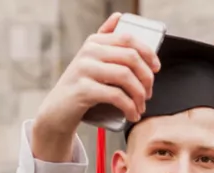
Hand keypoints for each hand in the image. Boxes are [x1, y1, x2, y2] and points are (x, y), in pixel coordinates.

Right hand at [31, 12, 160, 161]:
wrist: (57, 111)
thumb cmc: (81, 86)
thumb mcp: (91, 61)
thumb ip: (105, 40)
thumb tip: (119, 16)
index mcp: (94, 42)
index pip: (128, 39)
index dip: (148, 53)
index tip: (156, 69)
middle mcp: (88, 52)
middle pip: (131, 57)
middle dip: (146, 77)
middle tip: (148, 94)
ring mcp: (84, 69)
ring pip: (126, 76)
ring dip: (139, 95)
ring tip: (140, 107)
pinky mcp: (83, 90)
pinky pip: (116, 95)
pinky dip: (129, 107)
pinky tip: (132, 114)